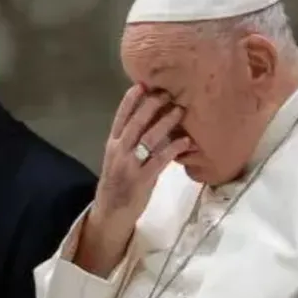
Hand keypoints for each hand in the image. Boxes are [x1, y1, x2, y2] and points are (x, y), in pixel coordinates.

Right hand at [94, 85, 191, 222]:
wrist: (111, 213)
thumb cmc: (118, 183)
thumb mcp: (118, 159)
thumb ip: (131, 141)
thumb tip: (152, 120)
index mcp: (112, 144)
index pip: (120, 117)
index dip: (130, 100)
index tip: (142, 84)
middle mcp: (119, 151)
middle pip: (136, 123)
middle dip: (151, 105)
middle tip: (168, 92)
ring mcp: (130, 166)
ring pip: (149, 138)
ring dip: (166, 122)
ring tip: (180, 110)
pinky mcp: (142, 180)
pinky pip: (160, 160)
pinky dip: (174, 148)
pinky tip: (187, 140)